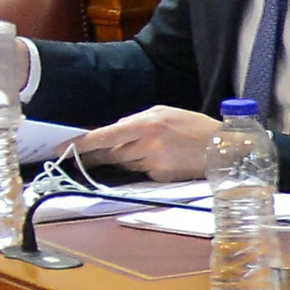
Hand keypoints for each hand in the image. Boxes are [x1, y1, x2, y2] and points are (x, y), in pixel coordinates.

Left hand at [76, 105, 223, 181]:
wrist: (224, 149)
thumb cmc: (194, 127)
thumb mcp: (164, 113)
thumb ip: (135, 121)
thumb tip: (110, 132)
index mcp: (145, 124)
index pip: (104, 136)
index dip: (83, 143)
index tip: (65, 148)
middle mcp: (146, 145)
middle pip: (109, 153)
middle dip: (94, 155)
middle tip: (79, 157)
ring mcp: (153, 162)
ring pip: (124, 163)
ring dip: (122, 159)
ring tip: (141, 151)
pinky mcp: (161, 176)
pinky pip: (141, 172)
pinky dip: (142, 167)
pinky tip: (159, 160)